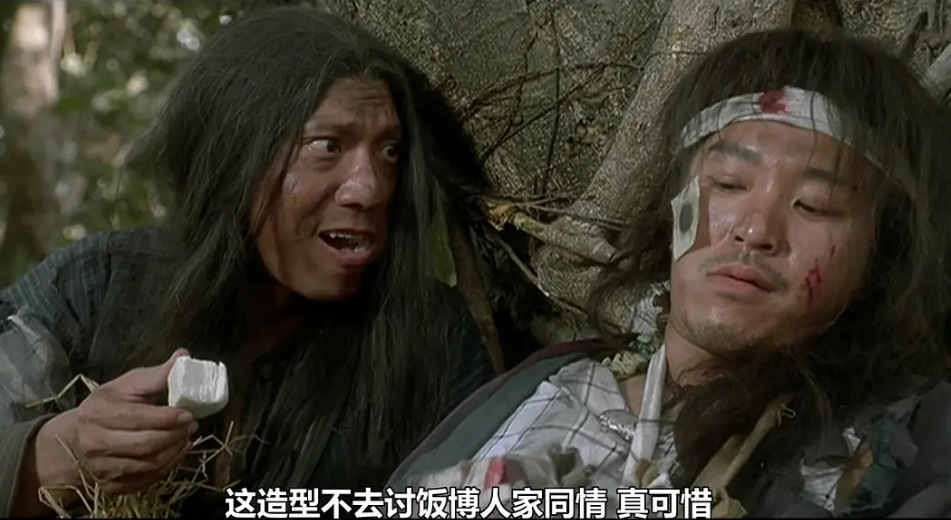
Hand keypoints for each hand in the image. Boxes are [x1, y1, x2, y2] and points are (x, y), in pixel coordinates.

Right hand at [37, 349, 198, 495]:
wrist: (78, 438)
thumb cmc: (108, 406)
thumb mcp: (127, 385)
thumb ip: (156, 375)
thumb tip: (183, 356)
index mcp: (97, 412)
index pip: (137, 418)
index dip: (167, 418)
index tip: (188, 413)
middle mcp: (95, 443)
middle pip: (146, 445)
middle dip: (175, 435)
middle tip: (192, 425)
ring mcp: (101, 468)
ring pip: (150, 464)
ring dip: (176, 451)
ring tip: (186, 437)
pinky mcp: (111, 486)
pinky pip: (148, 480)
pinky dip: (169, 466)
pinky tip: (177, 452)